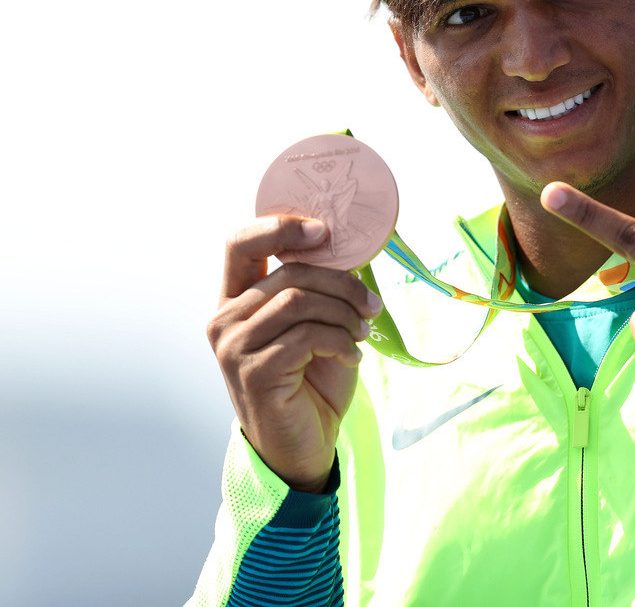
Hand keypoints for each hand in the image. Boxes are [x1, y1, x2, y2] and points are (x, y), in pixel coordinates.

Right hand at [207, 216, 380, 491]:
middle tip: (371, 305)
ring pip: (298, 301)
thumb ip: (318, 290)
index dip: (279, 227)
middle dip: (342, 284)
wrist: (303, 447)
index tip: (323, 231)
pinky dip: (340, 341)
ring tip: (362, 332)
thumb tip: (354, 246)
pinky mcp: (253, 372)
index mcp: (235, 301)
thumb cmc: (311, 383)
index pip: (239, 243)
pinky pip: (306, 336)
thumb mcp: (316, 326)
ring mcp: (233, 348)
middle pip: (288, 274)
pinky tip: (352, 357)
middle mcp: (224, 320)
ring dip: (344, 313)